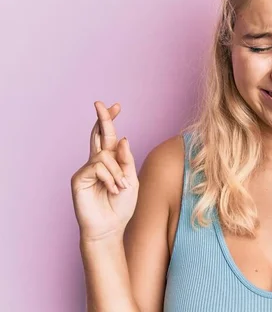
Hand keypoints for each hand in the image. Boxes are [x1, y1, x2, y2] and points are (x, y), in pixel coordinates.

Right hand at [71, 101, 139, 241]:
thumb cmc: (121, 207)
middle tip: (100, 103)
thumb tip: (122, 138)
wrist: (110, 228)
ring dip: (117, 172)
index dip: (110, 121)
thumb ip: (127, 160)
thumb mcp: (131, 180)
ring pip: (104, 155)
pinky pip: (97, 166)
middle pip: (98, 134)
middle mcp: (97, 162)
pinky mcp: (79, 179)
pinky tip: (111, 190)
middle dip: (102, 118)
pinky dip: (109, 177)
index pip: (109, 137)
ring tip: (119, 188)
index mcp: (111, 162)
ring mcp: (86, 170)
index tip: (116, 106)